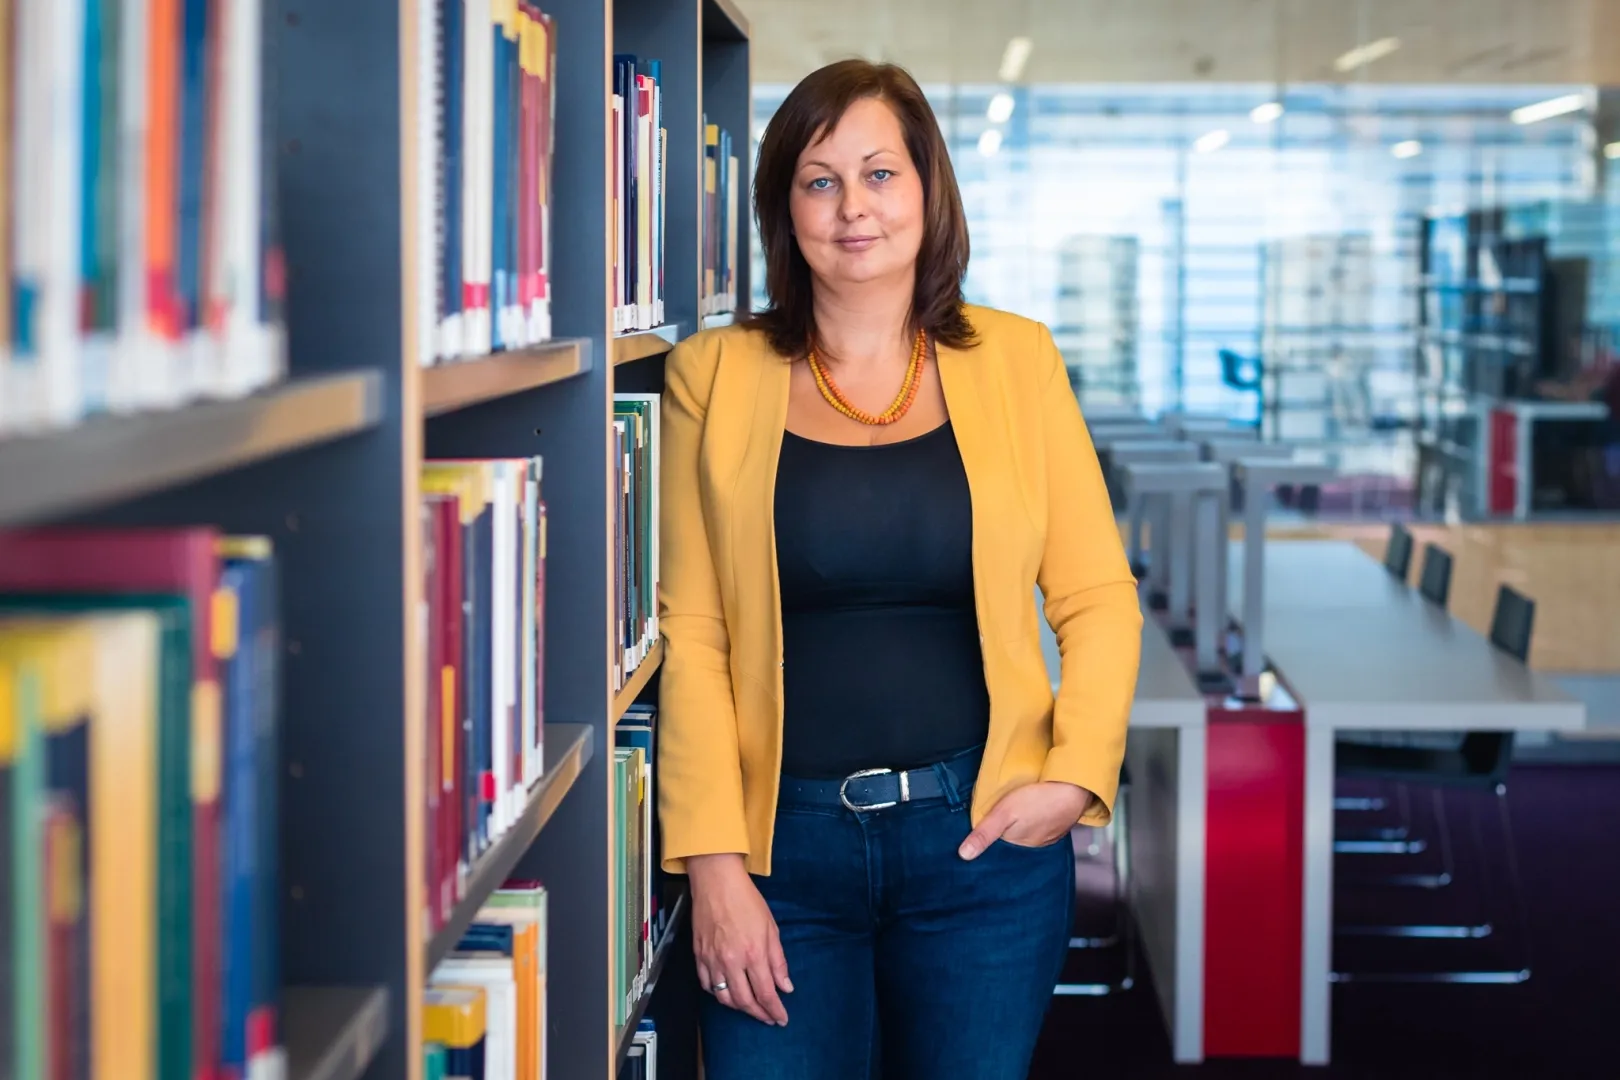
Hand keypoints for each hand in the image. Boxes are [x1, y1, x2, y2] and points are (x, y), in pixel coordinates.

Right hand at [687, 854, 792, 1025]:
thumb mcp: (770, 928)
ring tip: (750, 1008)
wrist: (717, 882)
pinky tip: (727, 993)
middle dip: (758, 1014)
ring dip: (739, 1008)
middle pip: (744, 1001)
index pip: (766, 993)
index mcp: (753, 953)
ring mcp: (712, 960)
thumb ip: (778, 960)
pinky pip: (707, 985)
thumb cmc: (746, 900)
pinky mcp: (699, 955)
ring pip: (724, 998)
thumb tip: (785, 986)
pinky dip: (717, 994)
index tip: (781, 1019)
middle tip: (768, 1018)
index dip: (775, 1010)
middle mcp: (731, 961)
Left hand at [958, 782, 1092, 859]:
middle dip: (1005, 830)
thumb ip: (984, 833)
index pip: (998, 844)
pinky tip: (1034, 809)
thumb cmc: (1038, 800)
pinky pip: (1041, 825)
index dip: (989, 834)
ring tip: (1016, 811)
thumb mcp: (1004, 813)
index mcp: (1019, 846)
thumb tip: (963, 855)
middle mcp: (1034, 846)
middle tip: (1000, 813)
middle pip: (1012, 839)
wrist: (1075, 789)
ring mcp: (1048, 836)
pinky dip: (1036, 819)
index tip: (983, 825)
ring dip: (1021, 824)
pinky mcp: (1058, 825)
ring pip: (1027, 832)